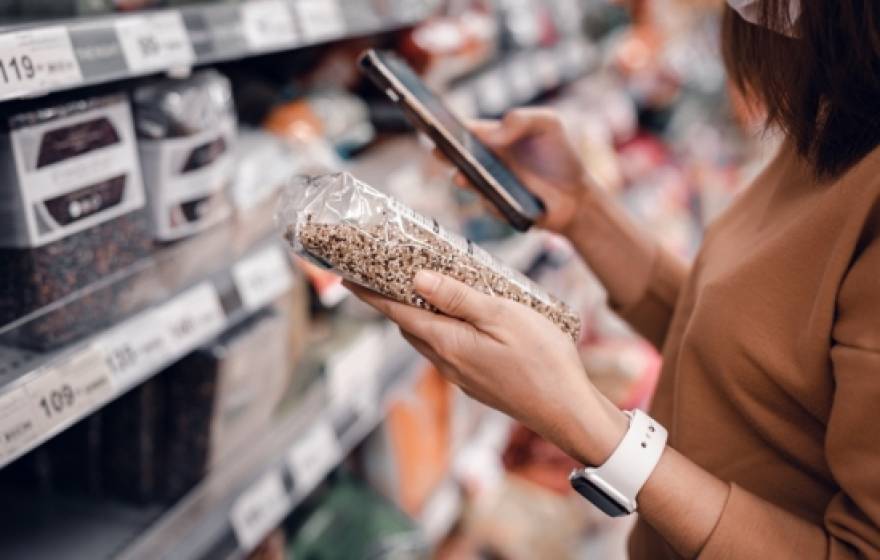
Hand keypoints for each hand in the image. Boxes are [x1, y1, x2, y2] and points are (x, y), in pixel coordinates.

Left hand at [346, 271, 627, 466]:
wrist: (566, 411)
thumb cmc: (542, 360)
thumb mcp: (502, 315)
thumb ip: (457, 297)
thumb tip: (416, 279)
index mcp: (447, 342)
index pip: (396, 312)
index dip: (370, 294)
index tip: (347, 278)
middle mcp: (446, 363)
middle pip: (409, 326)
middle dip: (393, 301)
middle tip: (390, 273)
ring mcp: (461, 377)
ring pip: (428, 341)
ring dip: (420, 316)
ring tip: (428, 290)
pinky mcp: (476, 384)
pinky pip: (447, 352)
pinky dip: (442, 331)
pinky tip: (463, 320)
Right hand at [438, 108, 595, 234]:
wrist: (577, 197)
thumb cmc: (560, 157)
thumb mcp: (548, 125)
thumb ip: (521, 119)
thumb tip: (492, 134)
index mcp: (492, 137)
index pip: (464, 128)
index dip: (447, 124)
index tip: (432, 119)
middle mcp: (485, 161)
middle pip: (456, 155)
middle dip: (444, 152)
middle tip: (438, 149)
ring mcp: (488, 185)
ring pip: (467, 182)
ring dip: (463, 180)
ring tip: (462, 176)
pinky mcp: (496, 208)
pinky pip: (488, 204)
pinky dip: (492, 202)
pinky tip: (500, 200)